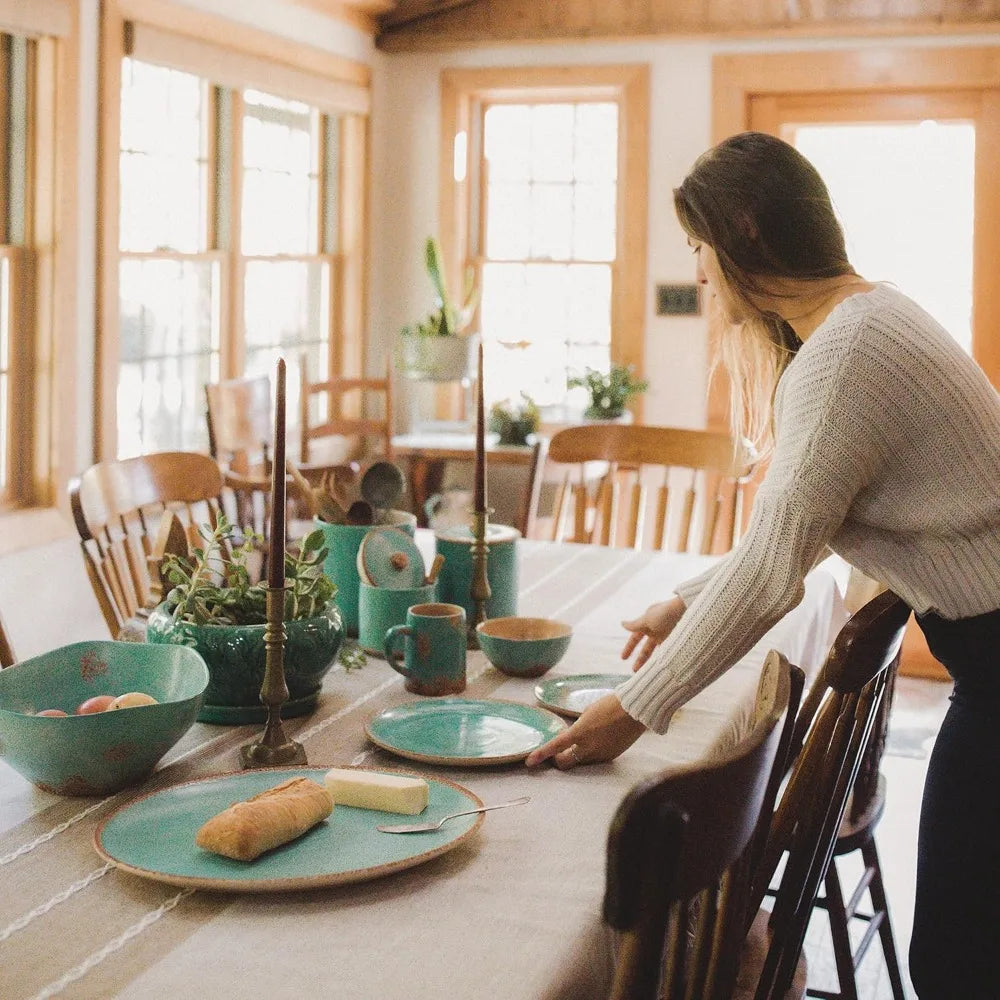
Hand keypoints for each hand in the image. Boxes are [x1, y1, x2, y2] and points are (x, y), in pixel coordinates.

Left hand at [524, 694, 644, 769]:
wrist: (636, 710)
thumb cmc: (611, 705)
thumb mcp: (588, 713)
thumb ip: (579, 727)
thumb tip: (574, 735)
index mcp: (580, 733)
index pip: (554, 747)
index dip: (540, 755)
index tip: (529, 762)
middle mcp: (589, 748)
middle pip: (565, 763)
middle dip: (557, 760)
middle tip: (555, 753)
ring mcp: (601, 754)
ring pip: (581, 762)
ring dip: (575, 755)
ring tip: (579, 742)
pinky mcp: (612, 756)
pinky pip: (595, 759)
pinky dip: (590, 753)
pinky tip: (596, 740)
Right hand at [621, 596, 685, 670]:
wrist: (687, 610)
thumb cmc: (665, 613)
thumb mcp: (646, 619)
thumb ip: (634, 625)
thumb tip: (622, 624)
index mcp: (647, 622)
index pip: (635, 637)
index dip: (629, 648)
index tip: (623, 658)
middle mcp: (656, 629)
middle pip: (646, 648)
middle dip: (640, 659)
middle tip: (634, 671)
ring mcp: (666, 635)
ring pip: (657, 652)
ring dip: (651, 662)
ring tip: (647, 674)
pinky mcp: (676, 640)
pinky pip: (666, 653)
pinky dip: (662, 660)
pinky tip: (660, 668)